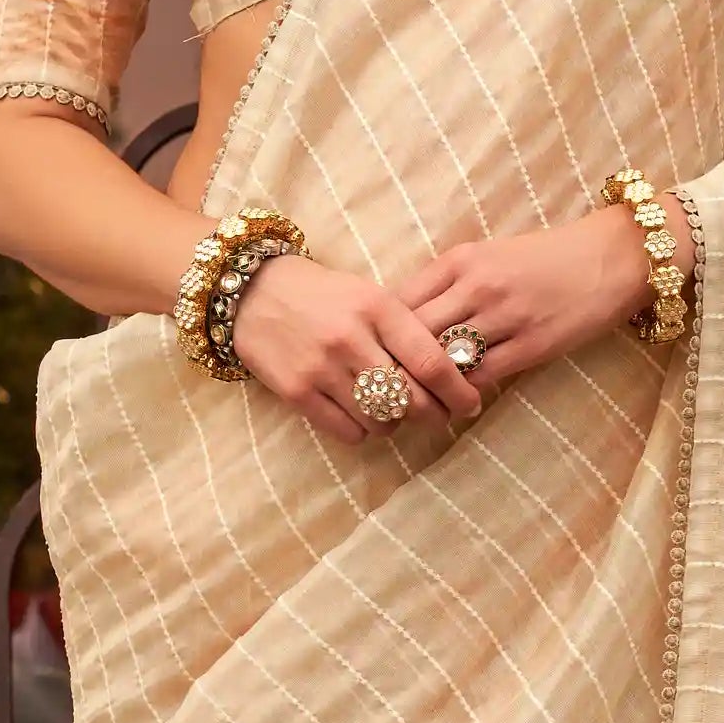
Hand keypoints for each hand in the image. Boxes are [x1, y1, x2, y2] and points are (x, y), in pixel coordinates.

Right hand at [225, 251, 481, 451]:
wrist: (253, 291)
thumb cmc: (323, 294)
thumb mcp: (369, 295)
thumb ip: (405, 329)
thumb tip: (451, 372)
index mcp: (377, 307)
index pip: (431, 361)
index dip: (458, 391)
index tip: (470, 403)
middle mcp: (351, 338)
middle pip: (411, 398)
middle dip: (434, 414)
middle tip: (439, 416)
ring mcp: (321, 368)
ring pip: (381, 420)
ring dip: (396, 423)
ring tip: (392, 410)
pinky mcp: (296, 392)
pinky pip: (348, 432)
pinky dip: (364, 431)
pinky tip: (362, 415)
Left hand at [391, 209, 652, 399]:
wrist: (611, 258)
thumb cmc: (547, 258)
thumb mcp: (489, 255)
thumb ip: (448, 282)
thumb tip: (404, 319)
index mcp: (460, 260)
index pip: (398, 301)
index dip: (379, 334)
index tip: (371, 355)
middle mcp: (476, 285)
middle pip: (412, 334)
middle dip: (393, 365)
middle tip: (379, 391)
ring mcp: (505, 316)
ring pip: (444, 360)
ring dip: (424, 386)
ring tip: (409, 406)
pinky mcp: (532, 345)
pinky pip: (481, 377)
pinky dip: (462, 394)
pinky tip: (453, 405)